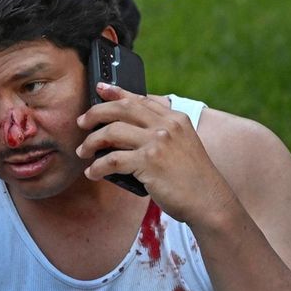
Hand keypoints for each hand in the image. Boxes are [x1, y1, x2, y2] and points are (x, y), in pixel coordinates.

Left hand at [76, 83, 234, 223]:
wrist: (209, 201)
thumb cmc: (191, 178)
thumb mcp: (183, 145)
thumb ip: (161, 131)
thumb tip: (125, 127)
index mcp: (175, 118)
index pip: (140, 98)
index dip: (117, 92)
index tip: (100, 88)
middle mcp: (167, 125)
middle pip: (121, 109)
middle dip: (96, 113)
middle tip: (81, 123)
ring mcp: (158, 142)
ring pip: (111, 132)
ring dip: (91, 142)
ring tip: (83, 151)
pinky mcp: (149, 162)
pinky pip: (112, 160)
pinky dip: (97, 167)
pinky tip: (92, 173)